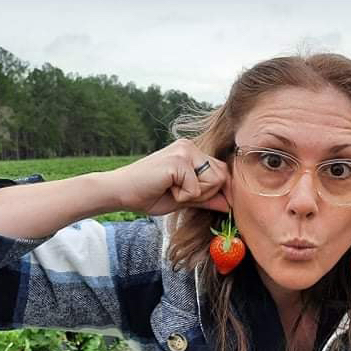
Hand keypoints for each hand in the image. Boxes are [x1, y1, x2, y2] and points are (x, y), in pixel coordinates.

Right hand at [104, 139, 231, 215]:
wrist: (120, 193)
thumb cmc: (149, 194)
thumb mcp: (184, 198)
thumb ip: (207, 198)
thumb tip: (230, 204)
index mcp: (192, 152)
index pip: (222, 172)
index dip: (214, 190)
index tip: (192, 197)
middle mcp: (190, 146)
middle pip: (222, 176)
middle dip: (205, 193)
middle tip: (178, 193)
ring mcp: (184, 150)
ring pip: (213, 182)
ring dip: (194, 195)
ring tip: (171, 189)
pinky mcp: (178, 160)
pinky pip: (196, 189)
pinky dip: (182, 197)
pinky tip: (164, 188)